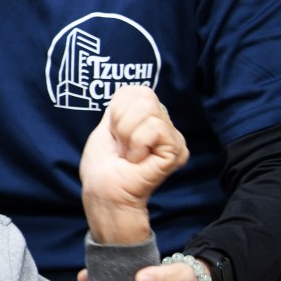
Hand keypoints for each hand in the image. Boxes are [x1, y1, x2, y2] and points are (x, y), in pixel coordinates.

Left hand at [79, 85, 188, 243]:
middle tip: (122, 146)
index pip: (136, 91)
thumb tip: (135, 91)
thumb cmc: (104, 163)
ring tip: (129, 154)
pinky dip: (137, 144)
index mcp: (150, 116)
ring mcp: (174, 138)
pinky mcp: (177, 151)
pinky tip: (138, 160)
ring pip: (148, 111)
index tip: (114, 134)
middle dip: (122, 122)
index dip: (117, 111)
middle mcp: (165, 124)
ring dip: (127, 135)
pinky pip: (154, 128)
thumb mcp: (108, 124)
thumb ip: (123, 104)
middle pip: (144, 96)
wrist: (104, 188)